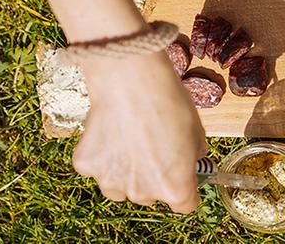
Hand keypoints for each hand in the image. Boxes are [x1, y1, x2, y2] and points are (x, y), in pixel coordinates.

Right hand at [72, 50, 207, 212]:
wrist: (131, 80)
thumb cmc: (168, 102)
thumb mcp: (198, 131)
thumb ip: (196, 155)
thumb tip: (194, 159)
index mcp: (175, 187)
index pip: (185, 205)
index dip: (187, 188)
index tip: (185, 176)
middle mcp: (143, 192)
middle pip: (151, 197)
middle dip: (155, 179)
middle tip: (154, 149)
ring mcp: (111, 182)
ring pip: (121, 188)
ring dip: (126, 173)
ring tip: (130, 140)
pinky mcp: (86, 166)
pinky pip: (97, 169)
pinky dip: (103, 156)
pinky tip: (111, 132)